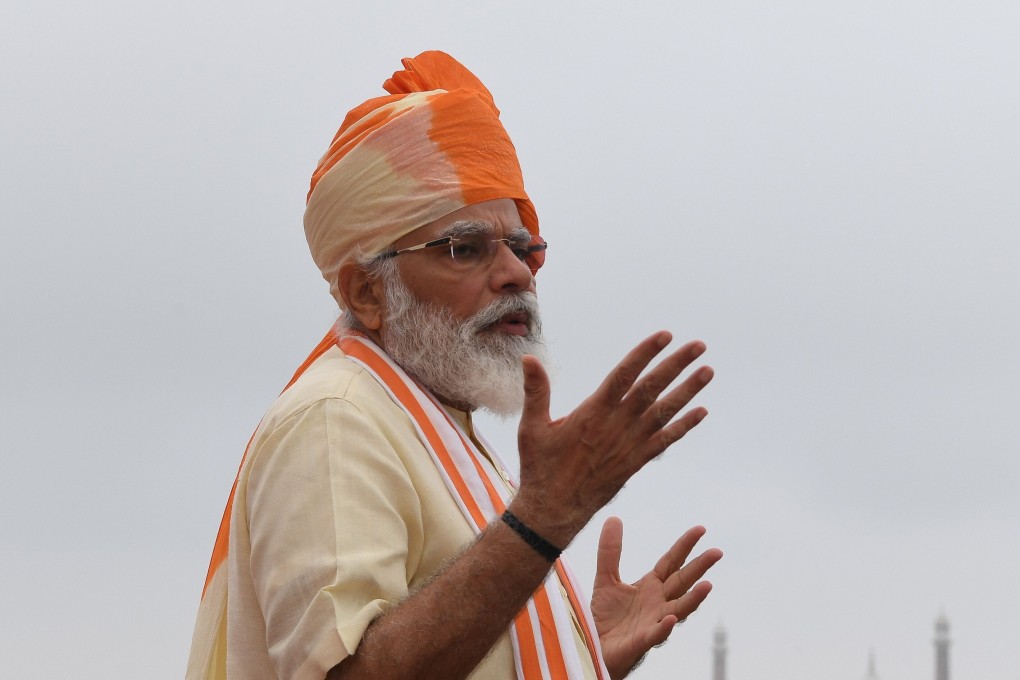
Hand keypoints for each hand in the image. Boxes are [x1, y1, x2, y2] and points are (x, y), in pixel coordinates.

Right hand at [511, 332, 712, 546]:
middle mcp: (616, 427)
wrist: (553, 511)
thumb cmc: (540, 466)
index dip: (645, 354)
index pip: (624, 376)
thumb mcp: (531, 427)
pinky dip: (684, 426)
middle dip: (676, 365)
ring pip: (664, 413)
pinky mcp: (635, 463)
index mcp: (592, 413)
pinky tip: (701, 412)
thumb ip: (536, 391)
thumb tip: (528, 359)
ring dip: (687, 391)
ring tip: (708, 371)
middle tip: (699, 345)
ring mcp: (629, 446)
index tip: (665, 335)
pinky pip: (665, 441)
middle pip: (651, 389)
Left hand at [591, 519, 722, 678]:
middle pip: (682, 582)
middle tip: (717, 552)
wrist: (594, 646)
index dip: (685, 546)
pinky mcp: (642, 641)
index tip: (701, 529)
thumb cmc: (605, 616)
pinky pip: (656, 635)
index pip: (672, 562)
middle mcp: (658, 603)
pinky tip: (669, 620)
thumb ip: (610, 551)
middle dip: (699, 567)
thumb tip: (614, 517)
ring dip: (693, 599)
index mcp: (652, 586)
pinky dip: (664, 628)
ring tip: (708, 586)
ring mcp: (654, 622)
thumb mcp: (605, 578)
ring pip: (679, 610)